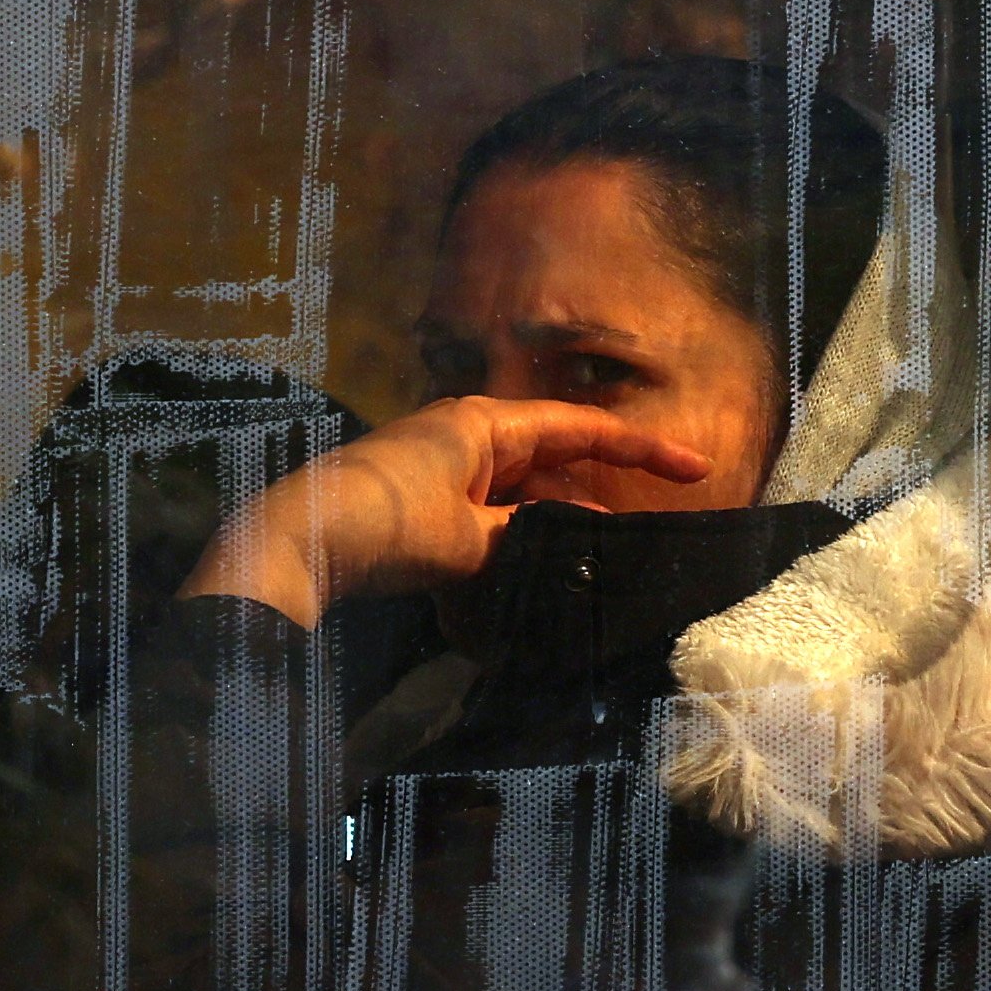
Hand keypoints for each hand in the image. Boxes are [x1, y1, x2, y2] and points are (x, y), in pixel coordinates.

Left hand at [175, 397, 712, 626]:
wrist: (295, 544)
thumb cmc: (384, 527)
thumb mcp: (470, 539)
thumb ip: (528, 536)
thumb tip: (571, 538)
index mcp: (483, 424)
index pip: (581, 428)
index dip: (642, 449)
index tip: (695, 468)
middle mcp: (463, 434)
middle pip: (551, 457)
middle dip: (597, 492)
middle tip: (642, 532)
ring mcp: (438, 465)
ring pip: (519, 488)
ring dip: (554, 519)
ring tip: (592, 558)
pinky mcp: (418, 499)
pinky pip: (486, 509)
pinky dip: (515, 533)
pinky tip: (531, 566)